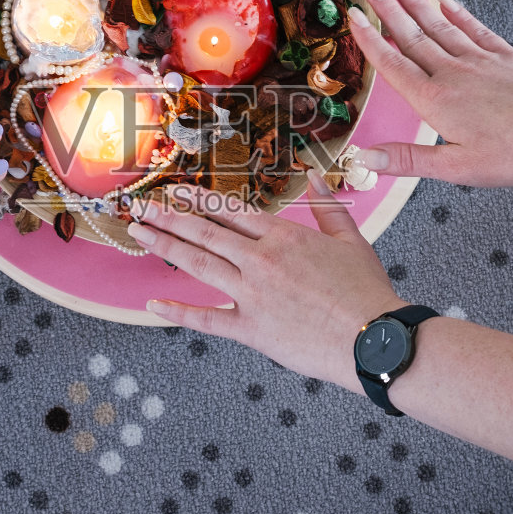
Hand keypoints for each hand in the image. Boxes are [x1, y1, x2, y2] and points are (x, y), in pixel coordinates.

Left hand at [128, 178, 405, 389]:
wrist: (373, 338)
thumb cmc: (366, 292)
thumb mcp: (351, 239)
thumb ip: (327, 206)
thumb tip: (314, 175)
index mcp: (283, 236)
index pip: (231, 211)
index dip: (199, 199)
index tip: (176, 190)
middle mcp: (261, 260)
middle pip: (205, 232)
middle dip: (169, 216)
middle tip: (141, 206)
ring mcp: (252, 294)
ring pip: (198, 264)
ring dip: (165, 246)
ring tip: (139, 233)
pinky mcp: (251, 329)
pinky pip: (205, 320)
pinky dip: (177, 312)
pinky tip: (154, 304)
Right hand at [351, 0, 512, 185]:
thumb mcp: (456, 166)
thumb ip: (408, 159)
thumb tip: (367, 158)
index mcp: (434, 100)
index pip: (393, 64)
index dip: (369, 40)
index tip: (353, 18)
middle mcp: (451, 73)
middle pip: (411, 35)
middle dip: (387, 9)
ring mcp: (477, 59)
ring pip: (438, 25)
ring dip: (415, 2)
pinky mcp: (502, 55)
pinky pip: (473, 27)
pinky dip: (457, 11)